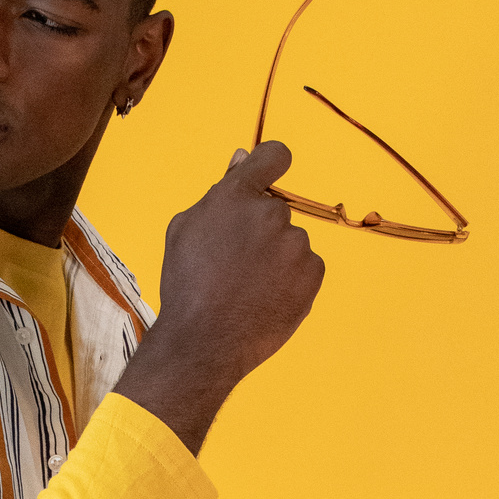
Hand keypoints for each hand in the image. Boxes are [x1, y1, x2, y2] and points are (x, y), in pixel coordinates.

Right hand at [115, 141, 324, 451]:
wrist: (205, 343)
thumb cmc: (186, 286)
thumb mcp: (185, 231)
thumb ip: (219, 192)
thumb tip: (242, 158)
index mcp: (236, 196)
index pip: (273, 155)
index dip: (272, 162)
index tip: (270, 171)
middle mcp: (270, 213)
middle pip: (275, 211)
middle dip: (260, 230)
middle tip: (236, 265)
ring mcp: (295, 244)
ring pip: (291, 242)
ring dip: (276, 258)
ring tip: (249, 289)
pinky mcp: (313, 272)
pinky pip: (307, 267)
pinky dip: (292, 280)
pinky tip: (267, 299)